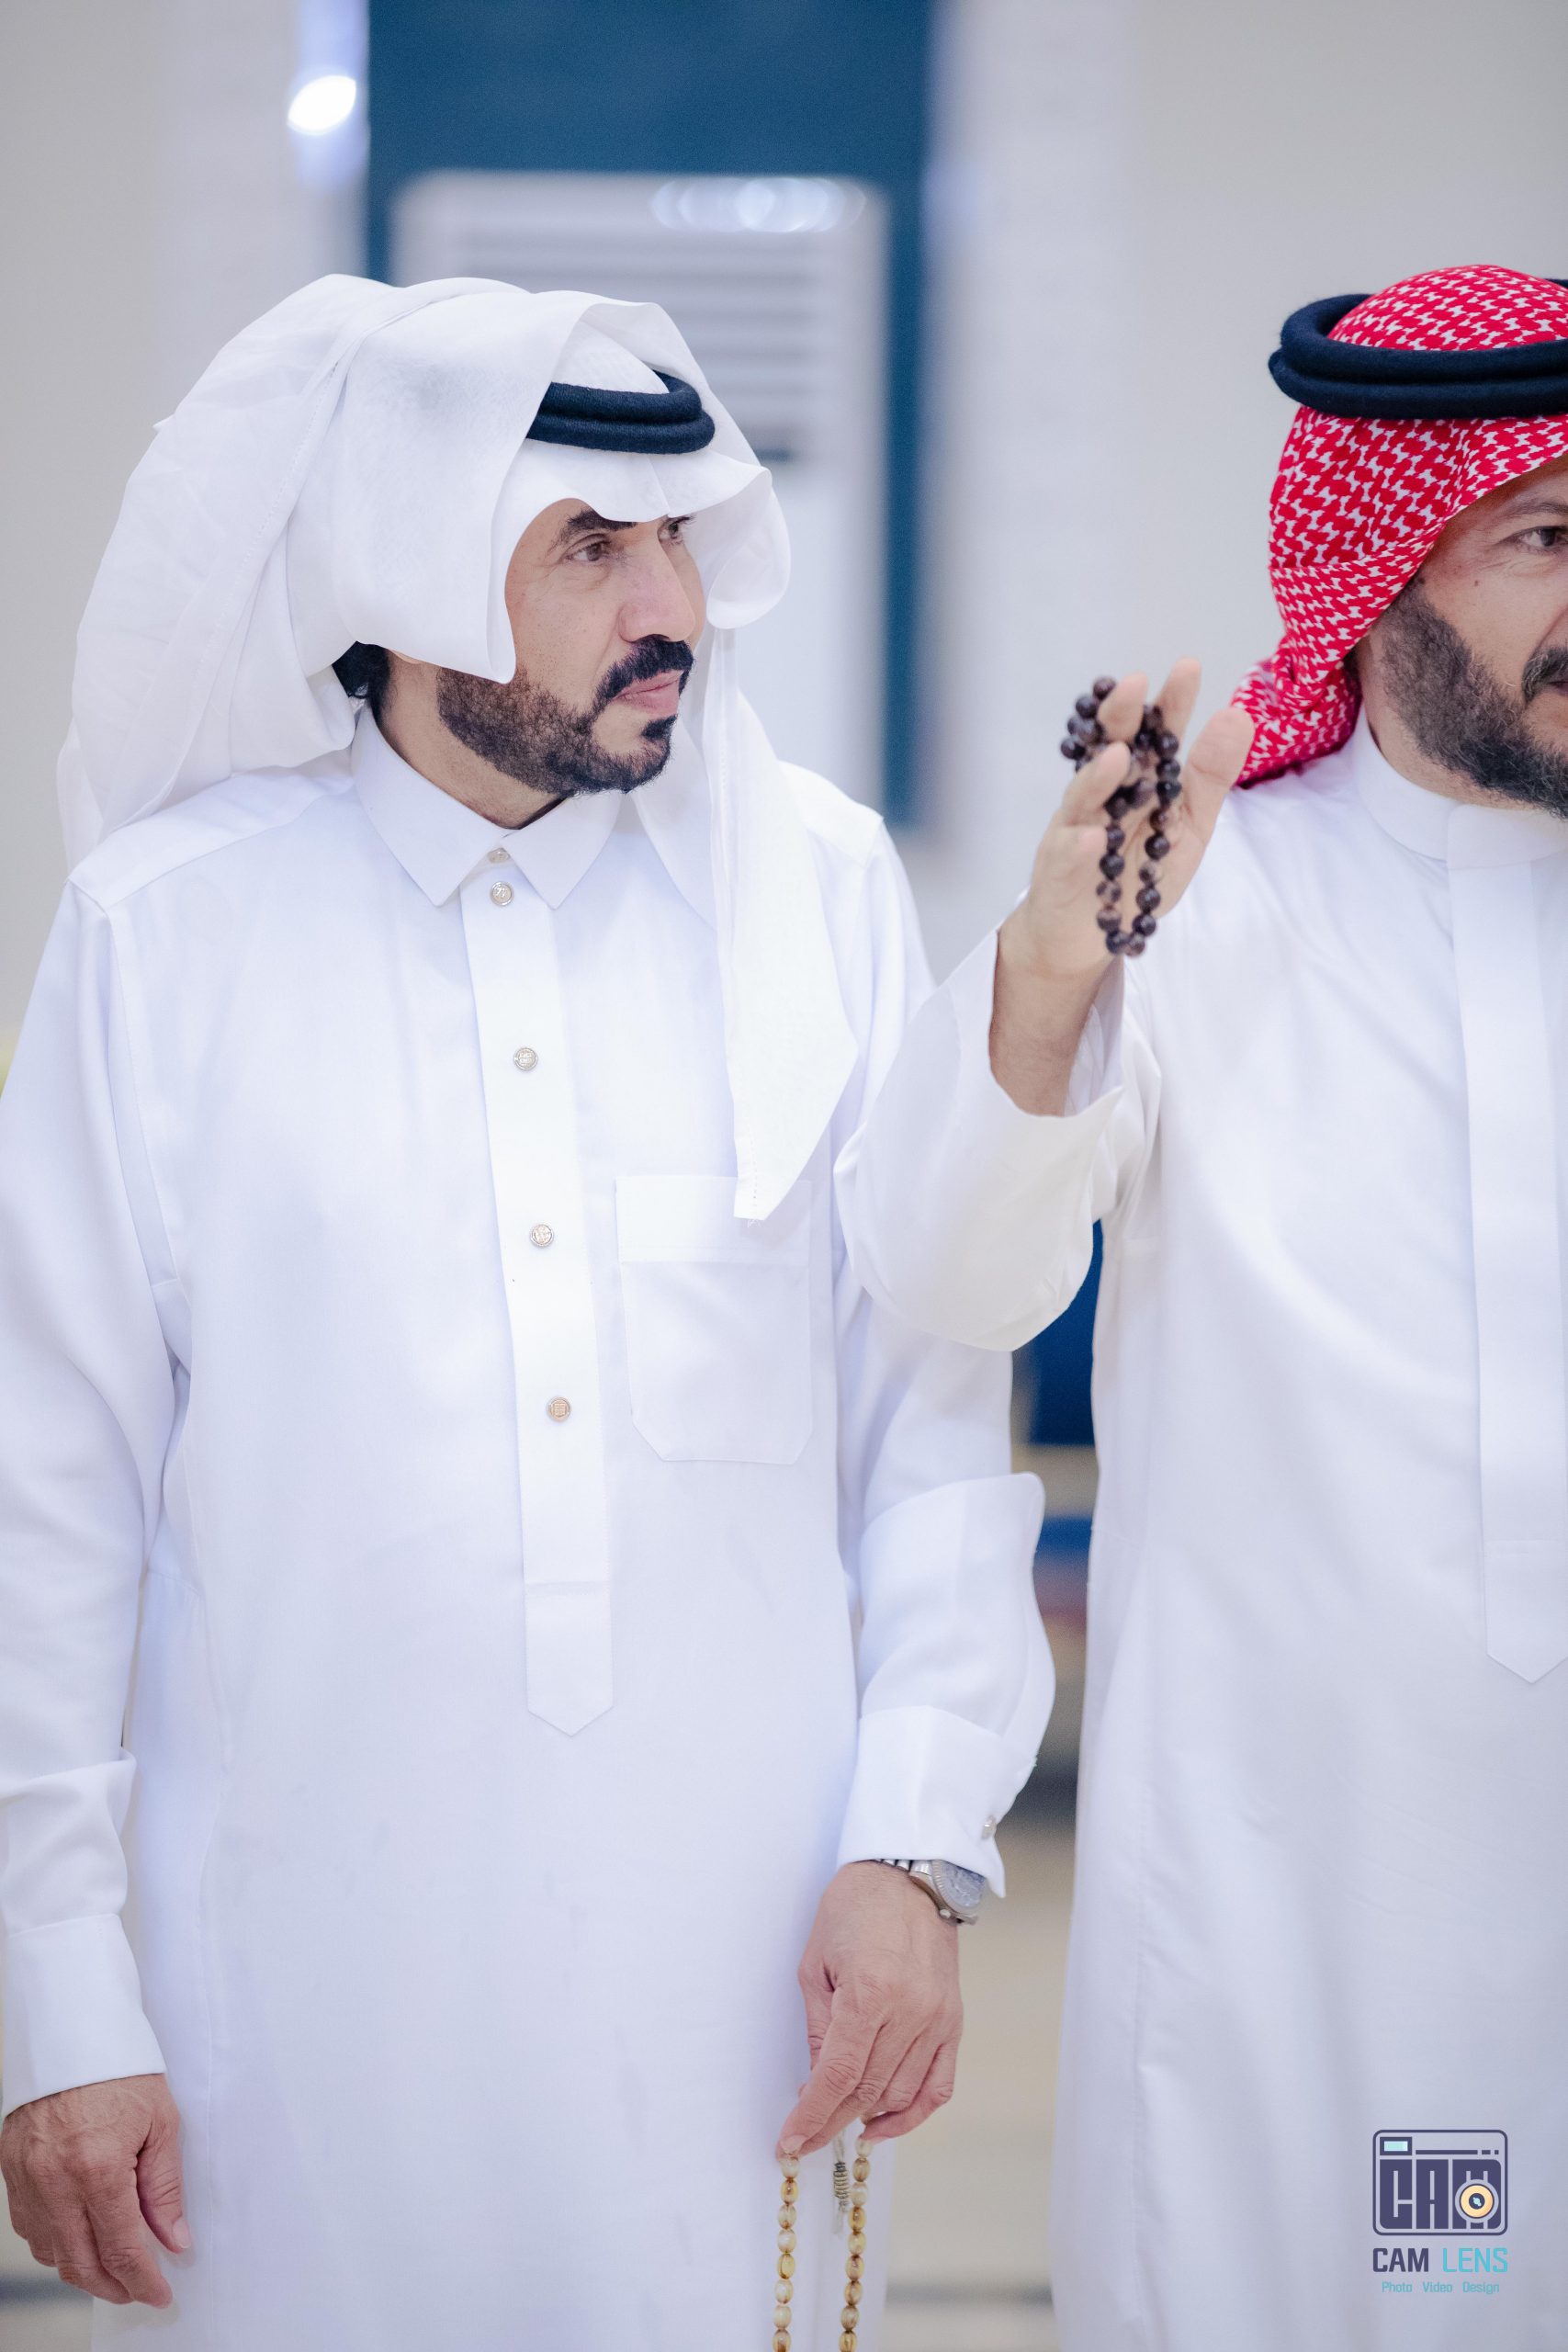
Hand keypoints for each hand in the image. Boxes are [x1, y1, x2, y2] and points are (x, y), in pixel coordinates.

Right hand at [1, 2073, 188, 2307]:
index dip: (143, 2280)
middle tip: (139, 2288)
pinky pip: (29, 2228)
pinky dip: (55, 2243)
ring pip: (50, 2252)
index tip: (160, 2294)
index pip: (121, 2248)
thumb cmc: (122, 2069)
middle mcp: (55, 2181)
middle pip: (81, 2263)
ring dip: (82, 2268)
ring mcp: (27, 2177)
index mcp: (97, 2168)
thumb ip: (164, 2189)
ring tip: (113, 2265)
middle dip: (113, 2286)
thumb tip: (173, 2240)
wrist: (73, 2031)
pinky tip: (79, 2237)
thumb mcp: (161, 2123)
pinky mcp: (10, 2170)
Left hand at [777, 1863, 962, 2157]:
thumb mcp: (816, 1963)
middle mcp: (909, 2012)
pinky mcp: (953, 2021)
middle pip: (866, 2091)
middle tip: (804, 2136)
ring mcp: (936, 2019)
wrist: (908, 1874)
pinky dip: (913, 2114)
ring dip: (865, 2116)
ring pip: (900, 2094)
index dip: (811, 2116)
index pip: (837, 2076)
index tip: (790, 2140)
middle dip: (830, 2122)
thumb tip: (816, 2083)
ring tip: (836, 2119)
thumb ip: (817, 2028)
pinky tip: (885, 2124)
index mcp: (869, 1993)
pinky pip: (939, 2086)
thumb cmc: (855, 1907)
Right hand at [991, 660, 1254, 1111]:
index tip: (1188, 667)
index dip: (1169, 703)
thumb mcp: (1188, 826)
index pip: (1155, 733)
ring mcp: (1075, 828)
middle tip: (1136, 686)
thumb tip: (1239, 715)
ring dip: (1099, 777)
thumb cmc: (1139, 875)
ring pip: (1083, 797)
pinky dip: (1078, 847)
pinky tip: (1091, 836)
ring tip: (1118, 756)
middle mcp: (1104, 795)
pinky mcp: (1057, 869)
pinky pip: (1066, 855)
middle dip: (1122, 718)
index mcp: (1139, 781)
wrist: (1086, 934)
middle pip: (1109, 748)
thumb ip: (1209, 776)